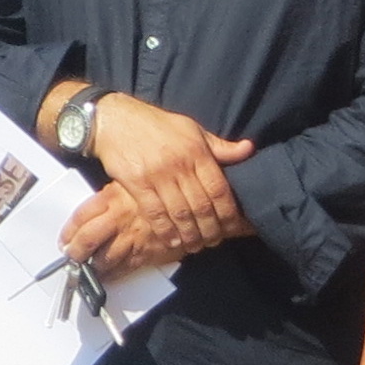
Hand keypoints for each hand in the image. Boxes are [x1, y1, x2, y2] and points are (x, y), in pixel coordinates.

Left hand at [57, 185, 186, 279]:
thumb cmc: (162, 189)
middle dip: (75, 253)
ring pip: (103, 258)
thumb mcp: (132, 182)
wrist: (193, 202)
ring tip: (84, 271)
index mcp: (112, 197)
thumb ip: (112, 197)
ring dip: (91, 267)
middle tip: (70, 258)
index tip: (64, 241)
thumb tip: (92, 212)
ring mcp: (132, 238)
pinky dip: (112, 276)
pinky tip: (106, 277)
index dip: (68, 232)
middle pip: (86, 240)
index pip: (81, 217)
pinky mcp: (147, 253)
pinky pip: (124, 269)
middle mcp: (119, 218)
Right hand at [84, 93, 253, 255]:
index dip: (228, 213)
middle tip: (214, 241)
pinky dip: (165, 230)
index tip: (232, 227)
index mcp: (196, 151)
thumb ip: (219, 145)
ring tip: (196, 245)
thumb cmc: (156, 125)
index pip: (219, 189)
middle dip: (211, 229)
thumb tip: (249, 149)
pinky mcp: (136, 183)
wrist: (115, 119)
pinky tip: (172, 240)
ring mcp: (157, 175)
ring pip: (180, 213)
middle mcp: (179, 164)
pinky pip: (154, 213)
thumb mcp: (191, 129)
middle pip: (201, 206)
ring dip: (190, 235)